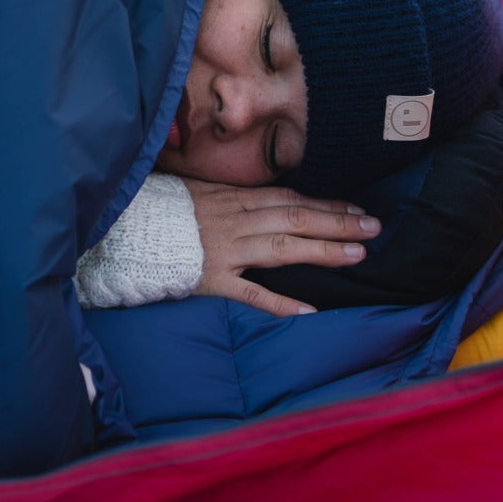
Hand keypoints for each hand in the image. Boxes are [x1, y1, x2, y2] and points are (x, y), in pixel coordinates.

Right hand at [183, 179, 380, 317]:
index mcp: (235, 198)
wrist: (129, 228)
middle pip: (296, 218)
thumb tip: (271, 198)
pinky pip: (251, 292)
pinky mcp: (214, 279)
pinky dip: (280, 302)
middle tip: (373, 228)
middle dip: (337, 222)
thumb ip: (236, 197)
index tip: (357, 207)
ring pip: (283, 249)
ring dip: (322, 251)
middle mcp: (237, 221)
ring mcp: (227, 250)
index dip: (326, 203)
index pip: (290, 198)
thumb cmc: (164, 208)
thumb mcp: (201, 189)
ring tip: (356, 254)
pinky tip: (309, 311)